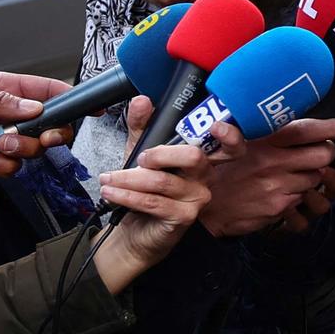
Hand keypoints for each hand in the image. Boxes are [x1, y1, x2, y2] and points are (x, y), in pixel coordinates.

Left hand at [0, 67, 70, 174]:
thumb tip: (33, 108)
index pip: (45, 90)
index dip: (70, 98)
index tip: (90, 108)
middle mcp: (0, 112)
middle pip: (46, 126)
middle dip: (48, 134)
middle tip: (38, 138)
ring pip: (28, 151)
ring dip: (19, 152)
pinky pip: (5, 168)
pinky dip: (0, 168)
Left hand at [89, 140, 214, 293]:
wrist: (132, 232)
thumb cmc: (142, 193)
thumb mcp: (139, 156)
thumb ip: (142, 128)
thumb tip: (142, 102)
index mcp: (200, 159)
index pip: (219, 143)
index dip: (227, 135)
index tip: (213, 126)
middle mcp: (205, 178)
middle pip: (191, 156)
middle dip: (159, 154)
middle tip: (138, 159)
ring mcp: (197, 199)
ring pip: (161, 181)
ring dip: (127, 179)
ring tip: (107, 179)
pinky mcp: (183, 217)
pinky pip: (152, 201)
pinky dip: (127, 196)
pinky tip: (111, 193)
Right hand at [194, 115, 334, 236]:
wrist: (201, 204)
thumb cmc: (220, 169)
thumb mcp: (236, 141)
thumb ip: (264, 132)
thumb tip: (293, 124)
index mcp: (264, 140)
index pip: (307, 130)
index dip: (332, 127)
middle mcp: (274, 162)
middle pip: (324, 155)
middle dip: (327, 154)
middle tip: (319, 153)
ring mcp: (278, 186)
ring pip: (317, 180)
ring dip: (314, 177)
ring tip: (299, 175)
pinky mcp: (278, 208)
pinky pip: (304, 202)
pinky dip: (301, 198)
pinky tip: (288, 193)